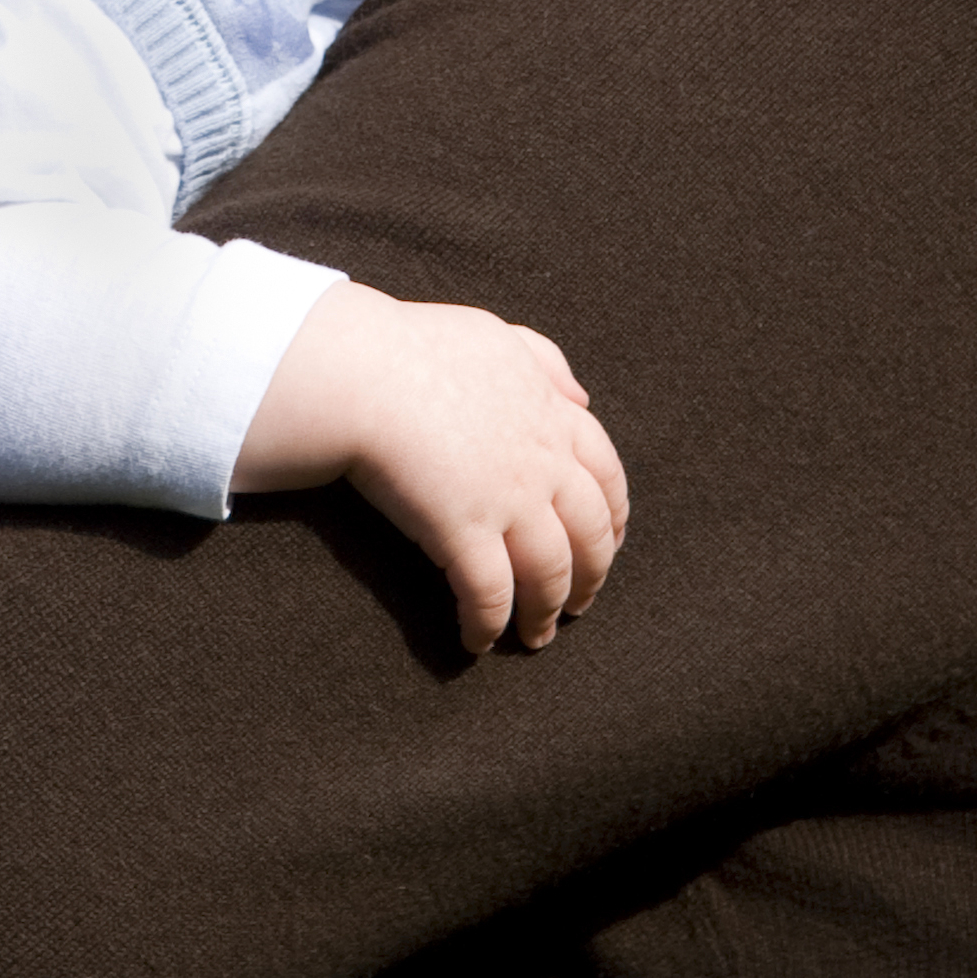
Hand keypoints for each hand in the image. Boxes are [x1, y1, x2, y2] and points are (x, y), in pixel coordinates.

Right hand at [235, 284, 629, 653]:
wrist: (362, 370)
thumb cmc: (416, 347)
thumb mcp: (496, 336)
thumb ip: (545, 361)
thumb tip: (582, 396)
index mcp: (551, 415)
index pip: (606, 475)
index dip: (614, 517)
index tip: (610, 542)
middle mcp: (543, 462)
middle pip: (590, 534)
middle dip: (591, 576)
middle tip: (580, 604)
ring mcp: (508, 500)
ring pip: (549, 574)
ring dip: (546, 612)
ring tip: (537, 636)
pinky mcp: (463, 531)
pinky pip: (489, 595)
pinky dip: (489, 624)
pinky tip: (478, 641)